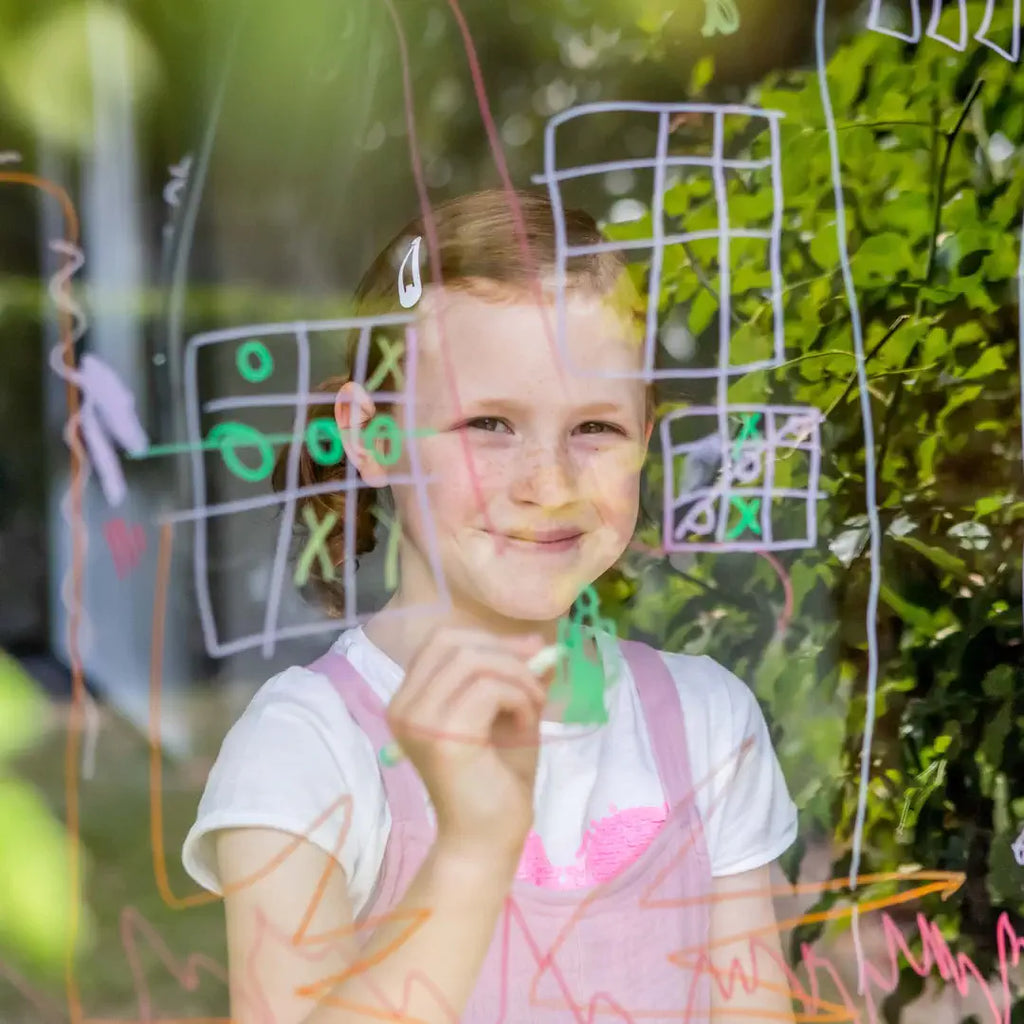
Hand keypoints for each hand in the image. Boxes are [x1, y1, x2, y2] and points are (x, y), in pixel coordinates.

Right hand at [385, 628, 548, 866]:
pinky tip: (526, 725)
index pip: (440, 640)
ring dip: (516, 676)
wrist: (487, 842)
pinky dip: (518, 697)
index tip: (529, 652)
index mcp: (409, 699)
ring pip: (472, 661)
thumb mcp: (508, 714)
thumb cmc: (496, 780)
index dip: (487, 638)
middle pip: (452, 642)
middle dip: (505, 651)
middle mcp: (403, 706)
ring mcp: (419, 721)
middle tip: (537, 677)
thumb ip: (516, 677)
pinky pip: (488, 689)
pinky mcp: (443, 738)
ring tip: (534, 705)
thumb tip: (541, 643)